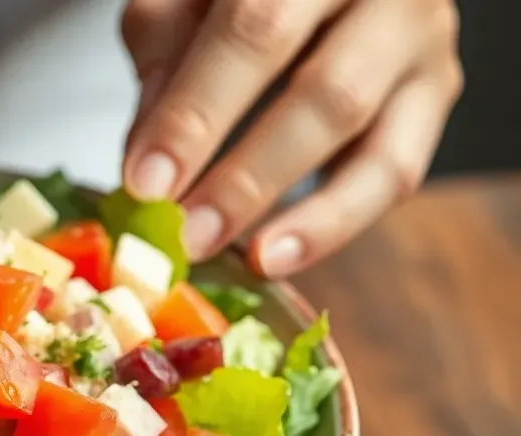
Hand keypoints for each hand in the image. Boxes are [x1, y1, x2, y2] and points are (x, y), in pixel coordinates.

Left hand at [120, 0, 462, 277]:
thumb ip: (164, 54)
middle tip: (186, 232)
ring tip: (242, 257)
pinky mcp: (434, 93)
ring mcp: (421, 44)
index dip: (197, 115)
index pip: (253, 32)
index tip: (147, 183)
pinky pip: (396, 174)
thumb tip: (148, 154)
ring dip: (302, 215)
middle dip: (246, 177)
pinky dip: (333, 223)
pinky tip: (277, 253)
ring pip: (378, 146)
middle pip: (325, 94)